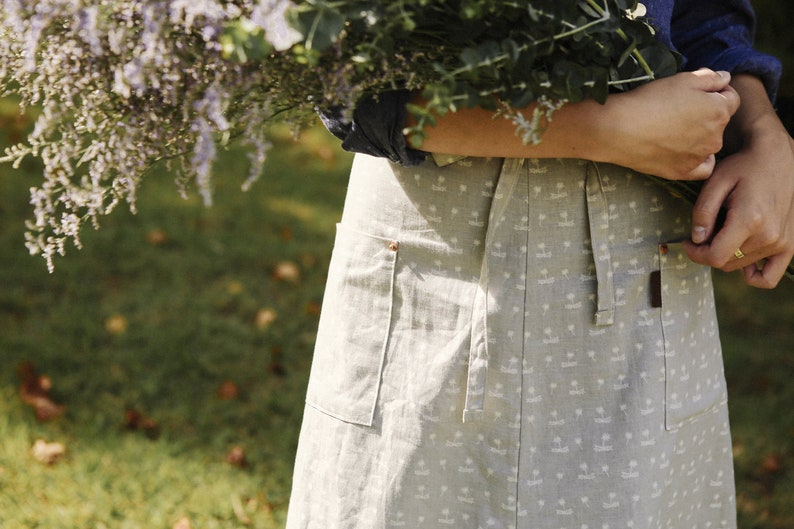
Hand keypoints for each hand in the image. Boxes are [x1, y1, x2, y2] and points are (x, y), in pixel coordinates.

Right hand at [602, 68, 740, 180]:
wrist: (619, 130)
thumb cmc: (650, 100)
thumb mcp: (683, 79)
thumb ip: (710, 77)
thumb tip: (725, 78)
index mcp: (720, 110)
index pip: (732, 98)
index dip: (716, 92)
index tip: (697, 92)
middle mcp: (716, 136)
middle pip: (720, 122)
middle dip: (708, 114)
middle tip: (680, 109)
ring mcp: (700, 157)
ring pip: (710, 143)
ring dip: (700, 135)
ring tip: (674, 129)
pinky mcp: (683, 172)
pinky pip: (702, 167)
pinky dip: (698, 159)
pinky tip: (684, 151)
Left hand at [683, 75, 793, 288]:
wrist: (777, 158)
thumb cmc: (743, 167)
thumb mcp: (715, 182)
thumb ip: (702, 212)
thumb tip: (697, 239)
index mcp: (749, 220)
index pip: (715, 257)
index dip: (695, 254)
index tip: (688, 241)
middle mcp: (769, 235)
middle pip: (726, 263)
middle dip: (708, 251)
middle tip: (706, 231)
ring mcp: (782, 242)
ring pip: (740, 266)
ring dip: (727, 254)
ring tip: (725, 230)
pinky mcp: (790, 245)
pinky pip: (769, 277)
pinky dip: (752, 274)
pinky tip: (742, 258)